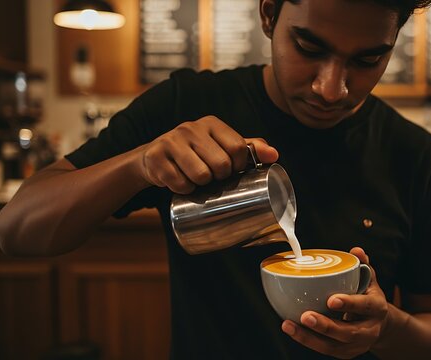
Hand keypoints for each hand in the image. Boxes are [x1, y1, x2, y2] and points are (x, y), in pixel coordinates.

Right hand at [135, 115, 277, 193]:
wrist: (154, 157)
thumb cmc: (197, 153)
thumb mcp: (222, 146)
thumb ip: (249, 148)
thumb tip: (275, 155)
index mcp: (211, 123)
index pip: (237, 148)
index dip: (239, 166)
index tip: (233, 171)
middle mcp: (190, 127)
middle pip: (221, 164)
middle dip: (220, 178)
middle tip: (213, 177)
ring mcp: (171, 141)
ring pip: (201, 176)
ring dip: (201, 185)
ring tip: (196, 179)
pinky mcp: (155, 157)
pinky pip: (180, 184)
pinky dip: (183, 189)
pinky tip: (180, 182)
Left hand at [281, 247, 389, 358]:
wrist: (379, 325)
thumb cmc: (368, 298)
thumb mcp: (369, 280)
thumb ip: (362, 265)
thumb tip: (356, 250)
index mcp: (377, 308)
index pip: (365, 306)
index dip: (350, 304)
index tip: (331, 300)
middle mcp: (369, 330)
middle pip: (348, 332)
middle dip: (325, 326)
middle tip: (305, 316)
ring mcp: (357, 345)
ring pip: (332, 346)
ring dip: (309, 337)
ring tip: (289, 325)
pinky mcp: (345, 353)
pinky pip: (324, 349)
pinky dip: (307, 340)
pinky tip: (292, 329)